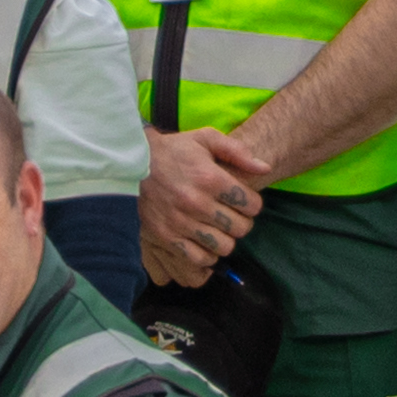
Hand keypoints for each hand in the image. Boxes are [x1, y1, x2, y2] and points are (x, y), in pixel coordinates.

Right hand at [140, 127, 271, 288]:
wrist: (132, 163)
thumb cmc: (174, 150)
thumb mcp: (205, 139)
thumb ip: (238, 151)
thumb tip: (264, 168)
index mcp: (210, 178)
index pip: (252, 205)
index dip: (252, 203)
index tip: (243, 201)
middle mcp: (196, 202)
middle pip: (241, 228)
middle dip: (241, 222)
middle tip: (231, 215)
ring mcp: (180, 222)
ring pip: (223, 246)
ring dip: (225, 239)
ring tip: (217, 228)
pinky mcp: (166, 236)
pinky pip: (200, 258)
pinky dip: (206, 253)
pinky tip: (203, 240)